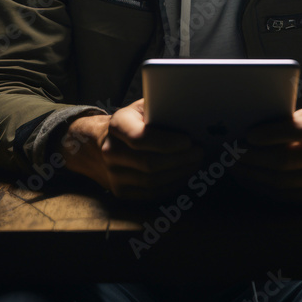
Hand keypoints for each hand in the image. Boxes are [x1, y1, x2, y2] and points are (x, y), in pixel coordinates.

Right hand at [60, 100, 204, 200]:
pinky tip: (184, 175)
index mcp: (117, 126)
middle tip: (199, 152)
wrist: (102, 143)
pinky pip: (151, 194)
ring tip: (196, 163)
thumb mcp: (141, 107)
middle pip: (150, 164)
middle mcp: (111, 152)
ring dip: (179, 174)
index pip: (140, 138)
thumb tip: (190, 114)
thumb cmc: (132, 122)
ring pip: (152, 182)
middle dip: (180, 160)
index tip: (189, 141)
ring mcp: (113, 175)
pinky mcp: (121, 192)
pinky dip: (172, 186)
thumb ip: (159, 108)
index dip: (167, 142)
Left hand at [231, 110, 301, 203]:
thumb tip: (244, 122)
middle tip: (231, 151)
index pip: (298, 131)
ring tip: (231, 163)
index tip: (248, 134)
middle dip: (252, 156)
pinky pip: (278, 194)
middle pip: (284, 160)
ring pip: (278, 180)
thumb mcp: (301, 116)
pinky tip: (243, 175)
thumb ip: (282, 119)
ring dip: (250, 173)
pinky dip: (256, 185)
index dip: (271, 133)